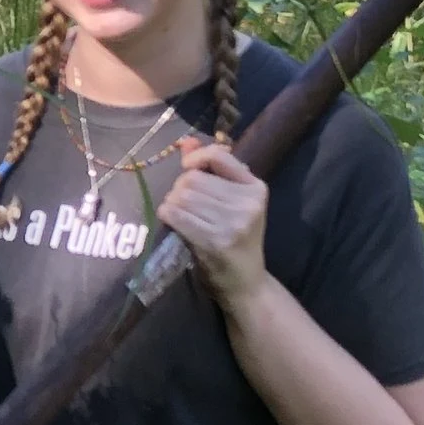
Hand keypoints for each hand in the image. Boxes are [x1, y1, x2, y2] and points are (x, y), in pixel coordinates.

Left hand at [158, 138, 269, 310]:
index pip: (219, 156)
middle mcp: (247, 203)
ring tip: (182, 215)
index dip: (197, 158)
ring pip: (181, 195)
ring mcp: (232, 223)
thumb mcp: (232, 201)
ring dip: (173, 203)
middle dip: (181, 188)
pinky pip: (176, 214)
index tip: (189, 167)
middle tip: (186, 204)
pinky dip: (168, 215)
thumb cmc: (236, 238)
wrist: (246, 282)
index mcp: (255, 187)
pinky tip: (174, 222)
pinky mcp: (214, 241)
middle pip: (193, 178)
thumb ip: (211, 169)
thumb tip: (186, 142)